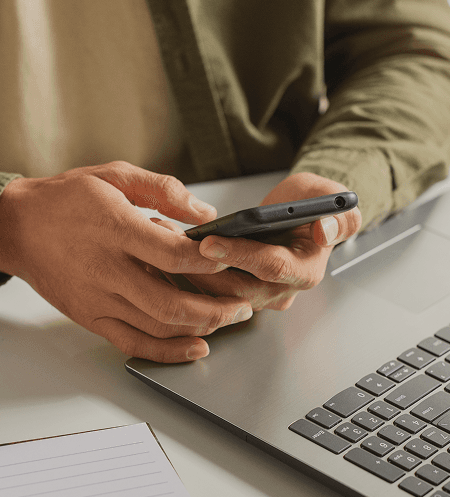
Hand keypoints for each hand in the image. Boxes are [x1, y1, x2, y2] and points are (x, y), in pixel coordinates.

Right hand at [0, 162, 253, 361]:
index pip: (173, 254)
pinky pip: (134, 343)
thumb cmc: (65, 200)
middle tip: (243, 305)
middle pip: (171, 302)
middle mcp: (106, 269)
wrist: (16, 228)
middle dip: (216, 309)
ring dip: (200, 328)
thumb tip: (205, 213)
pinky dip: (168, 352)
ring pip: (158, 327)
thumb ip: (162, 189)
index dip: (210, 259)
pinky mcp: (91, 318)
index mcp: (114, 228)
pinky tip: (195, 347)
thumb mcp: (113, 176)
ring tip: (227, 319)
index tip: (232, 257)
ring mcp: (97, 299)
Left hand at [153, 172, 361, 311]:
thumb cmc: (313, 204)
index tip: (209, 241)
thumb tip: (326, 229)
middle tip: (168, 239)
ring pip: (214, 294)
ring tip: (158, 237)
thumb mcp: (332, 200)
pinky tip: (157, 250)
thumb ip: (339, 215)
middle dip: (200, 265)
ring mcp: (254, 296)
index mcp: (305, 271)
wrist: (298, 215)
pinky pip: (203, 292)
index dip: (240, 255)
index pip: (270, 267)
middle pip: (235, 288)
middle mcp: (279, 291)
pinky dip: (180, 274)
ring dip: (183, 269)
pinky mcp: (232, 295)